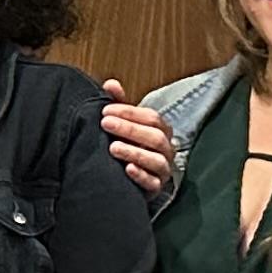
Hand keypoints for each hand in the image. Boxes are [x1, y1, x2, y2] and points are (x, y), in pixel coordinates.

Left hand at [96, 78, 181, 200]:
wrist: (129, 178)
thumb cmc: (129, 145)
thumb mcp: (124, 124)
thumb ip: (118, 104)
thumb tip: (110, 83)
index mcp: (161, 130)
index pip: (151, 117)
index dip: (129, 113)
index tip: (105, 110)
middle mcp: (166, 149)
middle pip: (155, 137)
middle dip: (129, 129)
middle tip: (105, 124)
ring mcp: (163, 169)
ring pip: (156, 160)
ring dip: (134, 152)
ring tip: (113, 148)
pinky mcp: (156, 188)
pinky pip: (153, 183)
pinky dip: (141, 176)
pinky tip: (127, 169)